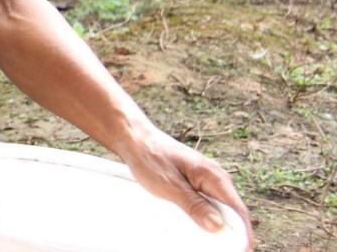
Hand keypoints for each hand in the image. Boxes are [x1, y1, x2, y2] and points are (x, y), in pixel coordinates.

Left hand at [121, 128, 252, 249]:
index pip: (238, 210)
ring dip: (217, 226)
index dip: (243, 234)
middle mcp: (215, 178)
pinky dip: (205, 216)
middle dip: (230, 233)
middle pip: (231, 212)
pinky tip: (198, 228)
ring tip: (211, 244)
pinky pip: (207, 203)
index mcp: (214, 176)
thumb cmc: (150, 158)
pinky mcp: (195, 182)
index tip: (243, 251)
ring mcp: (206, 179)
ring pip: (219, 208)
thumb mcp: (170, 186)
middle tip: (223, 249)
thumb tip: (218, 226)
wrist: (135, 138)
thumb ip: (194, 205)